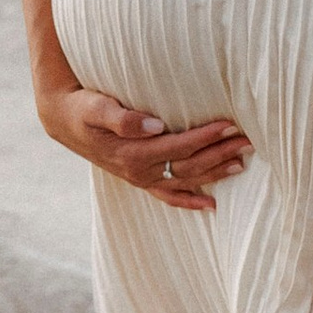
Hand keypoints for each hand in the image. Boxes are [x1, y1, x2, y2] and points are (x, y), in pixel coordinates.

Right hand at [40, 83, 249, 213]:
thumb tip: (154, 125)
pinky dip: (189, 201)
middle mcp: (139, 171)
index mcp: (132, 153)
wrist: (64, 120)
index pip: (179, 146)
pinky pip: (168, 195)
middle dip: (220, 153)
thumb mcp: (96, 108)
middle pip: (189, 165)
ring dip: (215, 173)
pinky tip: (211, 205)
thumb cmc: (83, 108)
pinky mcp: (140, 179)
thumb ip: (123, 118)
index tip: (230, 124)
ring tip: (242, 163)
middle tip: (248, 141)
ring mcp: (141, 178)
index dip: (206, 137)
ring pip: (185, 179)